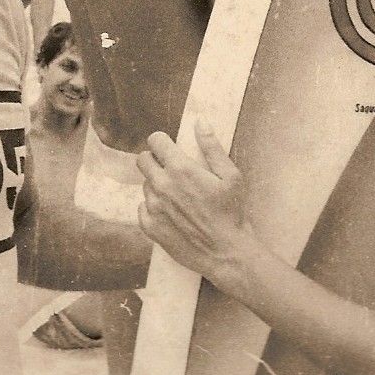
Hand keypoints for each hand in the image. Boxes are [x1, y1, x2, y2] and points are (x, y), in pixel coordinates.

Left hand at [137, 121, 254, 286]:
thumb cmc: (232, 213)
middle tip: (171, 169)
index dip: (162, 142)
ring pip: (145, 185)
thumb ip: (212, 146)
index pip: (155, 141)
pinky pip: (142, 208)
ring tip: (178, 196)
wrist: (227, 252)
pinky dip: (153, 208)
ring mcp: (154, 207)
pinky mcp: (150, 227)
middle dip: (155, 160)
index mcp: (180, 169)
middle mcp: (162, 186)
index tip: (169, 147)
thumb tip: (200, 122)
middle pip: (142, 160)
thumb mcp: (231, 175)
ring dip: (157, 185)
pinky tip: (171, 213)